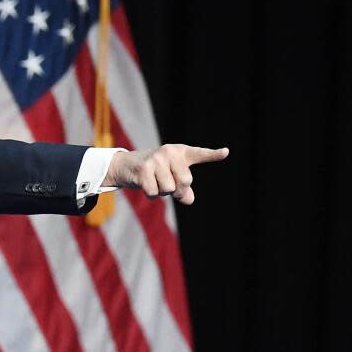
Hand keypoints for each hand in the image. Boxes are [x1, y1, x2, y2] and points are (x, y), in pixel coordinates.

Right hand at [102, 144, 228, 204]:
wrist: (126, 165)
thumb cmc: (155, 172)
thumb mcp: (172, 178)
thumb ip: (184, 189)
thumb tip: (188, 199)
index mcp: (180, 153)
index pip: (200, 154)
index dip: (213, 155)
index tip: (226, 152)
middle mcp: (169, 152)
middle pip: (186, 181)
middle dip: (178, 191)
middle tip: (169, 187)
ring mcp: (156, 159)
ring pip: (169, 189)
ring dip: (162, 192)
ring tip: (154, 182)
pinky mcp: (143, 169)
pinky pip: (154, 193)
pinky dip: (150, 194)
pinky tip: (145, 184)